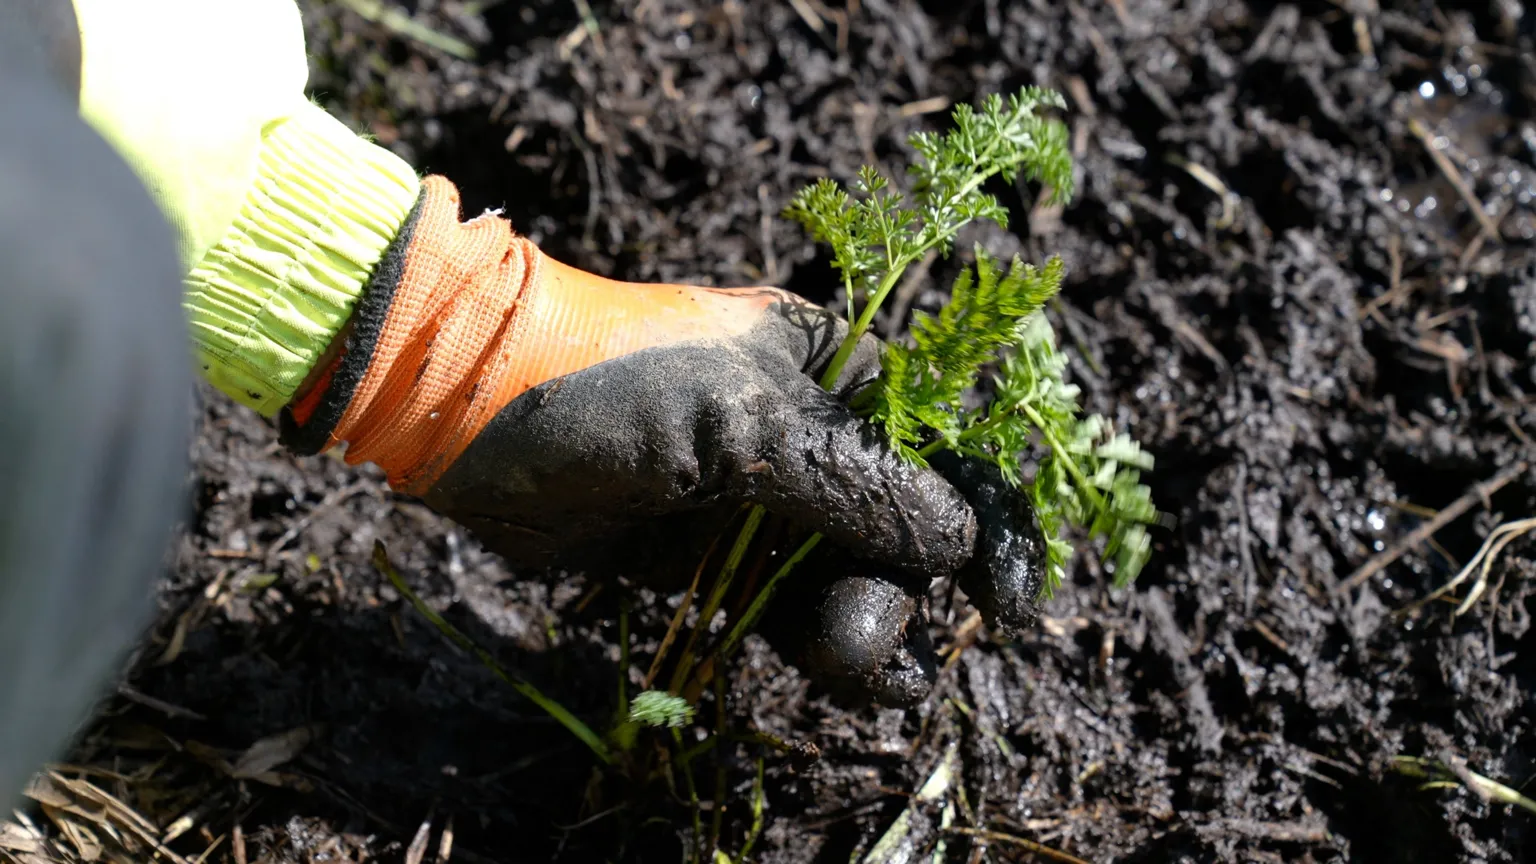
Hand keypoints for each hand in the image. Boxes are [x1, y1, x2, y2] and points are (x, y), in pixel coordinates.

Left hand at [281, 176, 1043, 704]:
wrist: (467, 412)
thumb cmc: (611, 383)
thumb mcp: (743, 421)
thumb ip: (855, 483)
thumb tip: (959, 541)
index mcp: (831, 366)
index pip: (941, 445)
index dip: (987, 521)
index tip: (1009, 603)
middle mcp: (807, 432)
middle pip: (900, 528)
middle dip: (897, 589)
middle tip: (858, 640)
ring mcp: (759, 499)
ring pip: (847, 578)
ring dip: (861, 626)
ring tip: (846, 664)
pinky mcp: (709, 557)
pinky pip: (784, 608)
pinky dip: (813, 642)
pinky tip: (833, 672)